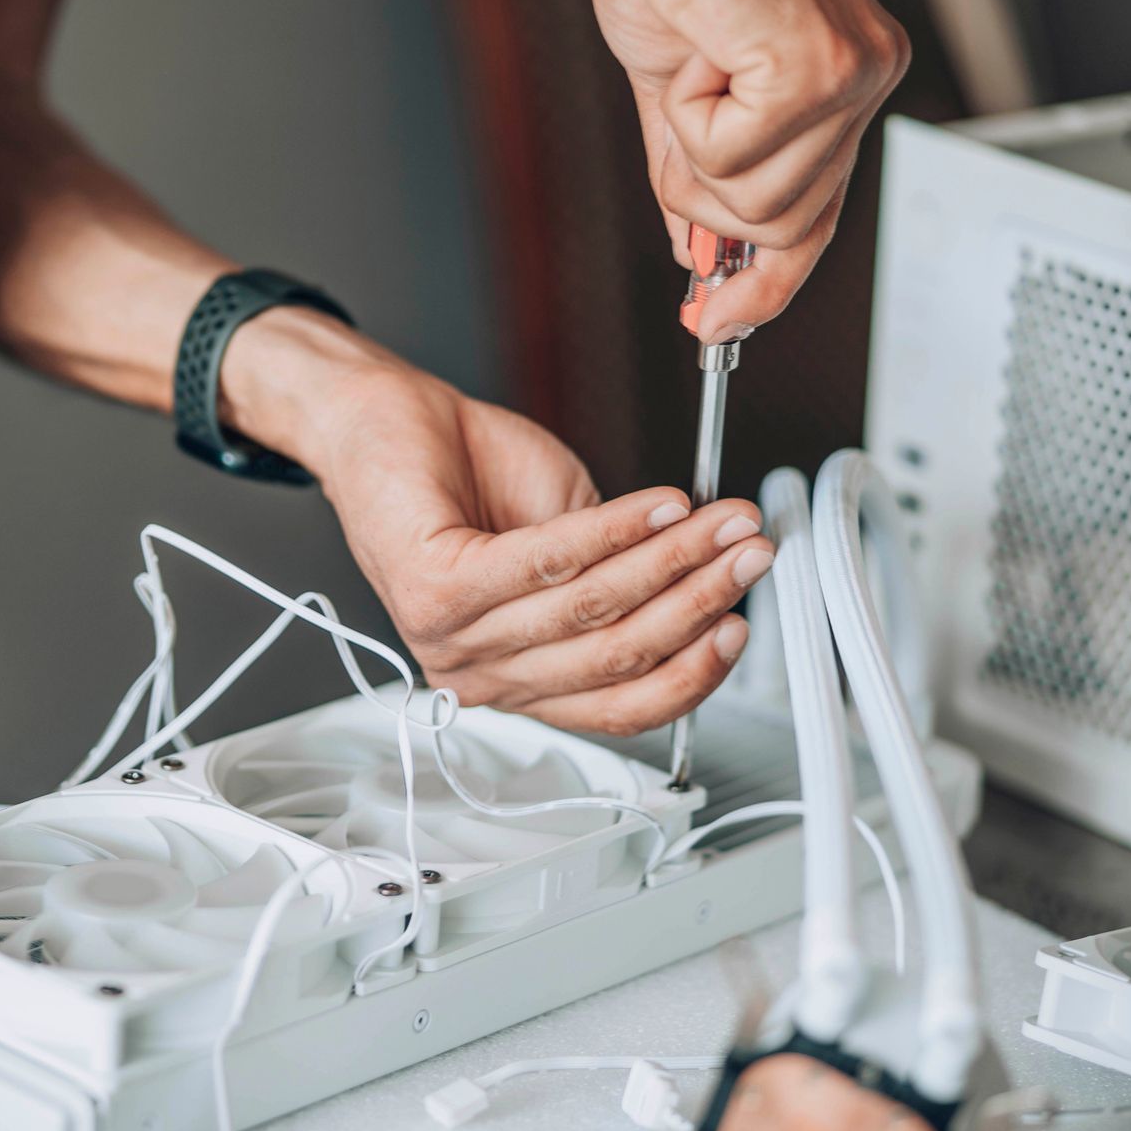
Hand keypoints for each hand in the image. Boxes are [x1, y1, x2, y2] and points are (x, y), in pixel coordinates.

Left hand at [225, 313, 773, 735]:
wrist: (382, 422)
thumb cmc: (466, 480)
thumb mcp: (568, 538)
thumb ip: (626, 578)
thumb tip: (706, 585)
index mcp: (517, 681)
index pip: (619, 707)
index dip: (693, 670)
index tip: (742, 622)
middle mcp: (483, 674)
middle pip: (616, 657)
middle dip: (700, 601)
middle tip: (749, 552)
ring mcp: (454, 639)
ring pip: (592, 610)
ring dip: (674, 560)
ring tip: (720, 521)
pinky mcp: (437, 588)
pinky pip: (549, 564)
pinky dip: (616, 531)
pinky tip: (660, 506)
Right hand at [591, 0, 908, 342]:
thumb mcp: (674, 96)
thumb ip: (690, 180)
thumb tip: (693, 254)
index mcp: (837, 85)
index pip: (816, 222)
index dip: (762, 285)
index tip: (715, 326)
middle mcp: (860, 82)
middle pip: (785, 229)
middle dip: (707, 204)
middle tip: (680, 125)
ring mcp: (849, 78)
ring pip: (758, 205)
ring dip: (694, 152)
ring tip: (694, 69)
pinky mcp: (818, 71)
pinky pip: (734, 162)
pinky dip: (690, 120)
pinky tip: (701, 56)